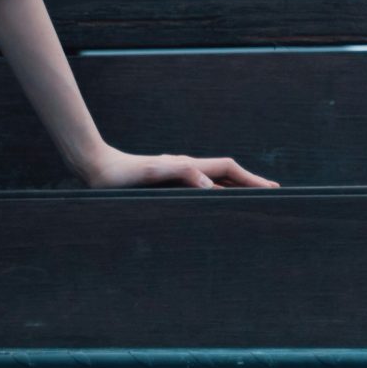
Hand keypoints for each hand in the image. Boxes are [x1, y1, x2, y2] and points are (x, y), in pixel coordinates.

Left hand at [72, 141, 278, 189]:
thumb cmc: (119, 174)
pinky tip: (213, 202)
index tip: (272, 189)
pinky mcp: (164, 183)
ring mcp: (175, 174)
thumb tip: (210, 185)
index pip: (227, 168)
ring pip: (212, 181)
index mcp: (185, 165)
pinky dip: (213, 193)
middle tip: (271, 194)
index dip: (250, 178)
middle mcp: (183, 168)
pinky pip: (197, 188)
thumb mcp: (150, 173)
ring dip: (233, 188)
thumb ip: (180, 173)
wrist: (94, 168)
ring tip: (250, 199)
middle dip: (248, 183)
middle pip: (224, 174)